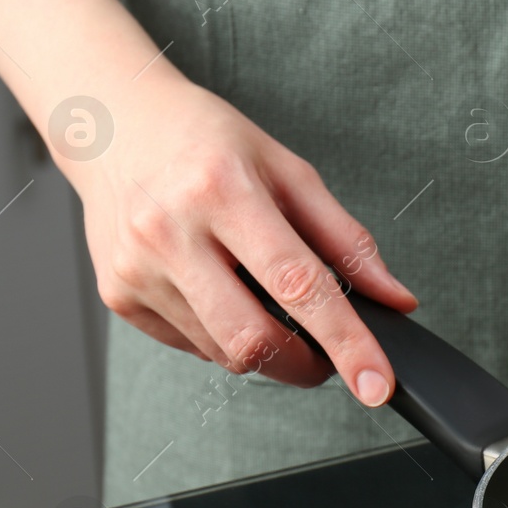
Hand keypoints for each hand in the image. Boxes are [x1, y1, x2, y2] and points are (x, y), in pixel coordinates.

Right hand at [69, 72, 416, 403]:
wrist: (111, 124)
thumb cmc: (206, 142)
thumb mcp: (288, 170)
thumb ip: (346, 239)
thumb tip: (396, 299)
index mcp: (222, 189)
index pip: (297, 284)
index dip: (345, 341)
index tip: (375, 383)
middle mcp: (170, 231)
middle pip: (252, 338)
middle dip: (305, 365)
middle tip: (328, 356)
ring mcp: (135, 269)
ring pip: (223, 352)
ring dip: (265, 349)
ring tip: (267, 301)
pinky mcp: (117, 296)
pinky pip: (191, 346)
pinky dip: (223, 336)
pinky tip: (221, 293)